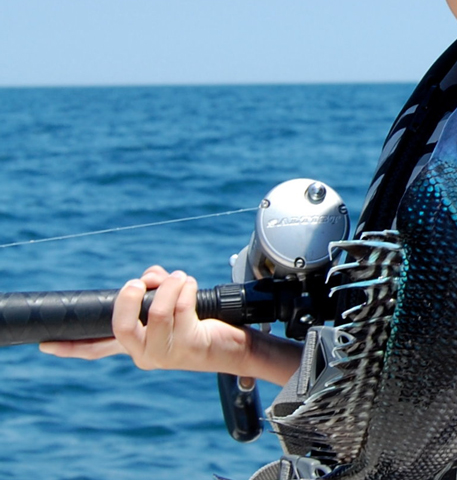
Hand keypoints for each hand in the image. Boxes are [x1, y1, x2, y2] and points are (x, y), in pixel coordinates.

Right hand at [40, 265, 248, 373]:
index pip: (98, 349)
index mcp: (136, 346)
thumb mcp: (170, 307)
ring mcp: (167, 353)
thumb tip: (148, 278)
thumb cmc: (202, 324)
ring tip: (179, 278)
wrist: (235, 348)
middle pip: (121, 327)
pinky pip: (181, 308)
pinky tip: (190, 284)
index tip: (46, 343)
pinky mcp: (190, 345)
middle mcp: (146, 355)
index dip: (71, 346)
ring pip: (157, 312)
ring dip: (168, 285)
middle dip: (129, 297)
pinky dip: (184, 287)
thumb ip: (153, 291)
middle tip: (140, 282)